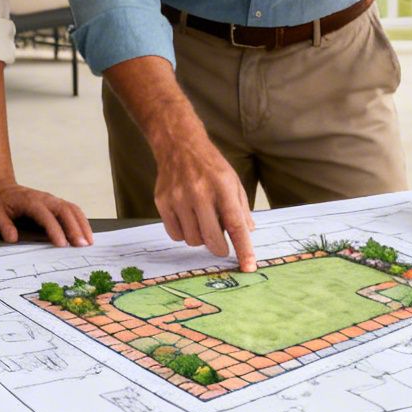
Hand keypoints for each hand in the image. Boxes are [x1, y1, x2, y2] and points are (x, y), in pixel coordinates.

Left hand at [0, 181, 94, 247]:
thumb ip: (4, 226)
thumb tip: (12, 237)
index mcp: (30, 201)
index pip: (46, 216)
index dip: (55, 230)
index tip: (62, 245)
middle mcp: (44, 199)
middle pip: (65, 211)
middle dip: (75, 228)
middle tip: (83, 246)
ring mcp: (51, 200)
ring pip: (72, 209)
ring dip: (82, 224)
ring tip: (89, 241)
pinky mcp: (55, 204)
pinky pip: (72, 210)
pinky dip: (81, 220)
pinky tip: (85, 233)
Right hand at [155, 144, 255, 270]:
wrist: (179, 145)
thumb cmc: (210, 166)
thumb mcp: (233, 181)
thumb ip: (241, 207)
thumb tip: (248, 232)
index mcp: (222, 187)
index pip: (235, 224)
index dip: (243, 248)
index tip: (249, 266)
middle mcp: (199, 193)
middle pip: (212, 238)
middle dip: (220, 248)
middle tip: (222, 245)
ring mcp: (178, 198)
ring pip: (193, 240)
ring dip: (201, 238)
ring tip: (202, 222)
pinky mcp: (162, 202)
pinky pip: (175, 235)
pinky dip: (184, 233)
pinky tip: (187, 219)